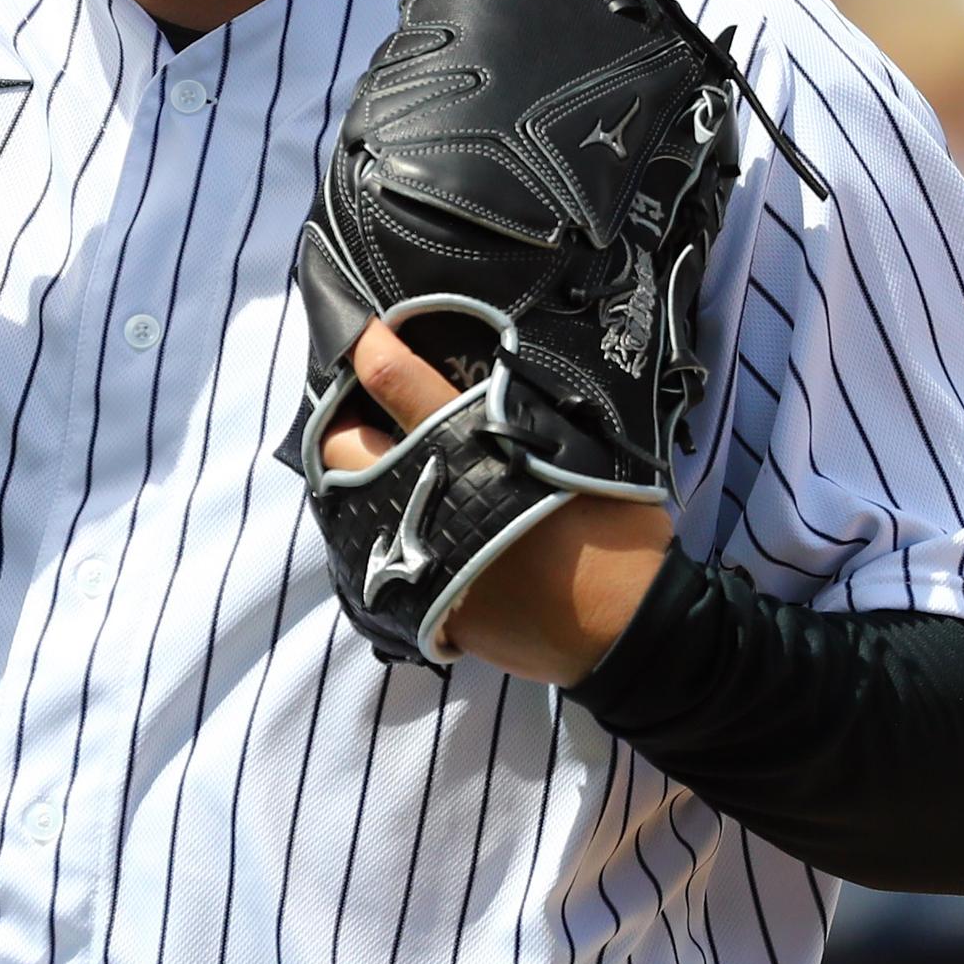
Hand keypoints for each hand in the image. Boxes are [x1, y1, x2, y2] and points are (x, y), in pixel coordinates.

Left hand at [317, 321, 676, 684]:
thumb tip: (495, 387)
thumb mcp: (582, 453)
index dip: (372, 352)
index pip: (400, 384)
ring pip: (348, 508)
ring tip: (377, 472)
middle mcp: (429, 495)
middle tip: (356, 414)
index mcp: (473, 447)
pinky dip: (376, 537)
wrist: (623, 627)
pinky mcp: (415, 602)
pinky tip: (399, 529)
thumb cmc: (615, 533)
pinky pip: (372, 560)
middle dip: (340, 423)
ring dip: (354, 483)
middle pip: (346, 449)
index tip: (364, 337)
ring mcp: (414, 552)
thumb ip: (527, 418)